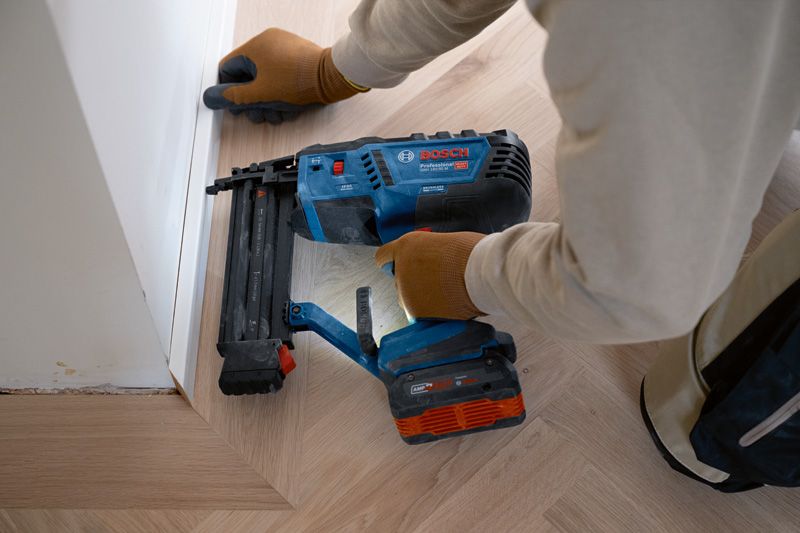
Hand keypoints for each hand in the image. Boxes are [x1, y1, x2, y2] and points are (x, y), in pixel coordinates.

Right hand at [203, 28, 366, 123]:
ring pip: (265, 79)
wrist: (332, 78)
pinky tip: (286, 109)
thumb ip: (233, 97)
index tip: (235, 108)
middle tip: (257, 116)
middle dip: (251, 101)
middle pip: (248, 76)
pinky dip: (280, 94)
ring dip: (266, 102)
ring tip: (274, 116)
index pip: (228, 69)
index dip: (228, 92)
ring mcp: (284, 50)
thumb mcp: (260, 94)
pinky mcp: (298, 59)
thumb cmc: (299, 81)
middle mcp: (268, 43)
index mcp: (254, 46)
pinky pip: (280, 77)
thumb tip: (212, 98)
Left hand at [375, 231, 485, 319]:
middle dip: (414, 282)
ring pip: (408, 300)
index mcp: (406, 246)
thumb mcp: (444, 243)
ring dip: (423, 299)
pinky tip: (449, 306)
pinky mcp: (416, 313)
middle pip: (399, 280)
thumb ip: (429, 254)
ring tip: (448, 294)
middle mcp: (401, 270)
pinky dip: (432, 312)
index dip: (392, 262)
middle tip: (437, 282)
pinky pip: (420, 314)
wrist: (482, 273)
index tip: (399, 266)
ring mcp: (406, 293)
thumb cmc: (471, 253)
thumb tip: (431, 263)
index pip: (383, 257)